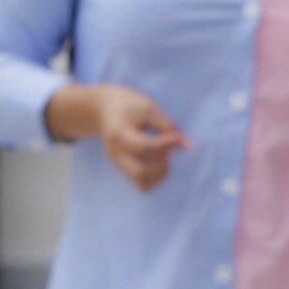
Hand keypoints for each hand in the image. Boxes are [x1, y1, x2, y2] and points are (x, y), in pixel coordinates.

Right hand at [52, 81, 186, 190]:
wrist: (101, 109)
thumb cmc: (127, 105)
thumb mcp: (147, 107)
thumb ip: (167, 125)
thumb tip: (187, 147)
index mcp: (118, 134)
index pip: (144, 147)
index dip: (165, 144)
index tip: (176, 135)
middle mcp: (115, 153)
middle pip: (141, 172)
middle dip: (163, 163)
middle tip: (168, 148)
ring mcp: (118, 164)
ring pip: (143, 183)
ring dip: (161, 173)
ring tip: (164, 155)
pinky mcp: (123, 169)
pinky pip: (142, 184)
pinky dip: (155, 176)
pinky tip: (158, 160)